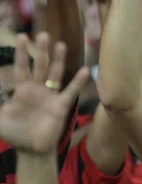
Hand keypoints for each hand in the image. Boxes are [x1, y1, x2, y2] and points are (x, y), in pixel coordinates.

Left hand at [0, 32, 88, 154]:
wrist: (31, 149)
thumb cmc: (15, 133)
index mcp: (22, 90)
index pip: (22, 67)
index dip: (22, 53)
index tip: (23, 36)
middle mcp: (38, 89)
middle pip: (40, 66)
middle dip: (41, 51)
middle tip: (43, 34)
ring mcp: (50, 96)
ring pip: (55, 74)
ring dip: (58, 60)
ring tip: (61, 44)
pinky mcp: (61, 106)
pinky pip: (70, 92)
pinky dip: (77, 82)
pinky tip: (84, 70)